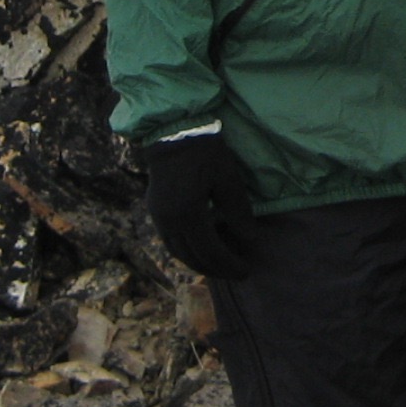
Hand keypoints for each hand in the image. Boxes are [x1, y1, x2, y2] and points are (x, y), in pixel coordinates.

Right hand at [143, 130, 253, 278]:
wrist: (174, 133)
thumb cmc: (206, 153)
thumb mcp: (228, 180)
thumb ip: (238, 211)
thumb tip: (250, 238)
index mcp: (189, 214)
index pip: (211, 251)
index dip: (229, 264)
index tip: (246, 270)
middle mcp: (169, 221)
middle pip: (193, 257)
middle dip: (216, 270)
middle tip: (236, 273)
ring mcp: (158, 217)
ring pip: (178, 253)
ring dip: (199, 264)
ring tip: (219, 267)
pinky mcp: (155, 211)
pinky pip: (170, 241)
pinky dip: (186, 251)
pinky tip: (200, 250)